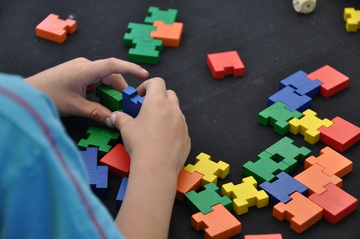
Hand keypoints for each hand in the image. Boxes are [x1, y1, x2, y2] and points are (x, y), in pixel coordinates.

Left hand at [25, 57, 148, 125]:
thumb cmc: (47, 96)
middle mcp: (85, 65)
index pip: (112, 65)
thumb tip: (114, 121)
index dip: (130, 68)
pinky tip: (105, 99)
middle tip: (129, 104)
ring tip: (118, 104)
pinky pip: (97, 78)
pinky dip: (104, 88)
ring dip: (112, 89)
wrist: (28, 91)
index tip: (144, 74)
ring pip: (105, 76)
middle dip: (121, 88)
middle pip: (111, 73)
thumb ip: (97, 113)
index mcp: (84, 69)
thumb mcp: (75, 107)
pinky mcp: (79, 72)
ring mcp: (82, 67)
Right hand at [111, 77, 190, 173]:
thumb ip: (121, 118)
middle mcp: (173, 110)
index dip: (147, 85)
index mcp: (157, 102)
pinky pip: (180, 127)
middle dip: (159, 97)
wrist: (156, 168)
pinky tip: (162, 140)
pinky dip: (172, 128)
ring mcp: (182, 123)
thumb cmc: (141, 145)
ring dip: (166, 113)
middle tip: (147, 109)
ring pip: (176, 111)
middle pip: (169, 94)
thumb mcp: (126, 128)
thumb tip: (115, 116)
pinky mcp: (186, 137)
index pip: (157, 82)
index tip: (140, 95)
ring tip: (154, 126)